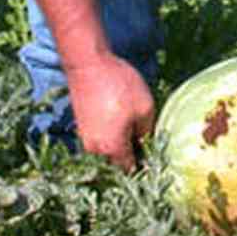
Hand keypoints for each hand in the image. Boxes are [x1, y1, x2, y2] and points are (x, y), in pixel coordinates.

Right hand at [65, 54, 155, 170]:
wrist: (88, 65)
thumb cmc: (118, 86)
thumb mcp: (145, 107)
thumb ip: (148, 131)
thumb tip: (146, 143)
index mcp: (112, 149)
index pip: (130, 170)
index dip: (144, 165)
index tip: (154, 156)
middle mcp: (95, 150)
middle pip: (116, 163)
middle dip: (131, 156)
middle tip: (145, 140)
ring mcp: (85, 138)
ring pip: (107, 151)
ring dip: (120, 145)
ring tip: (133, 128)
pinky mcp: (82, 127)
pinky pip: (99, 140)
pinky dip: (110, 136)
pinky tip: (120, 120)